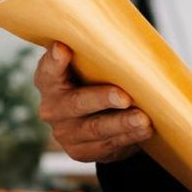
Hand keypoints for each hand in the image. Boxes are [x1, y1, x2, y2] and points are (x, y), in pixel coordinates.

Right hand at [34, 42, 152, 163]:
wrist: (92, 116)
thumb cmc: (92, 79)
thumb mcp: (87, 66)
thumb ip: (94, 55)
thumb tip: (126, 39)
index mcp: (48, 80)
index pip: (48, 70)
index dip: (54, 62)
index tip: (63, 49)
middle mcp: (52, 108)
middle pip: (76, 103)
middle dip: (102, 99)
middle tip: (124, 97)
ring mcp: (66, 133)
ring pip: (96, 128)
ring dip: (122, 124)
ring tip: (143, 119)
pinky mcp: (81, 151)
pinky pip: (108, 145)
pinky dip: (128, 138)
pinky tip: (143, 130)